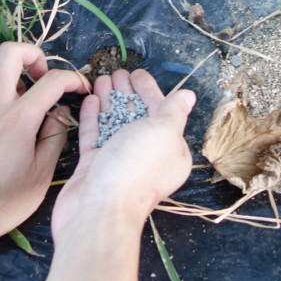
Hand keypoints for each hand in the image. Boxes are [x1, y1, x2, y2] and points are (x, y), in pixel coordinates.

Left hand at [0, 42, 88, 251]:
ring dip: (11, 74)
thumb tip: (61, 113)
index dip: (74, 78)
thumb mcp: (39, 177)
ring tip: (21, 97)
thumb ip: (54, 138)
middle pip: (12, 51)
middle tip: (43, 78)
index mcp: (20, 118)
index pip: (54, 80)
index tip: (81, 88)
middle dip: (35, 55)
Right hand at [51, 69, 194, 239]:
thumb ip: (174, 111)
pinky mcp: (94, 165)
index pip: (161, 112)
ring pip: (114, 123)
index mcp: (170, 150)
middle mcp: (146, 155)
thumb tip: (189, 95)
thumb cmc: (136, 168)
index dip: (149, 90)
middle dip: (127, 93)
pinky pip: (95, 135)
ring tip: (101, 79)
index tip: (136, 73)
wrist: (99, 209)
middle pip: (136, 116)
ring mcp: (118, 160)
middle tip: (116, 71)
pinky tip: (91, 99)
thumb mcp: (163, 132)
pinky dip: (93, 116)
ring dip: (109, 100)